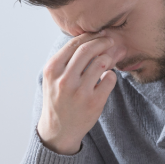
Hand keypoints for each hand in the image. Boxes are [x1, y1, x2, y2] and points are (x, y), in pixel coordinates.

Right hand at [37, 32, 125, 154]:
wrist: (58, 130)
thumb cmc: (58, 98)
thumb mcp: (53, 77)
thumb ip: (67, 58)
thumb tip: (94, 37)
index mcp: (52, 70)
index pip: (74, 44)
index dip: (91, 35)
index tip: (100, 33)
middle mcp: (64, 80)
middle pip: (88, 50)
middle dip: (103, 41)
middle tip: (111, 41)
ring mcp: (79, 92)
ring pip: (101, 63)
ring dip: (109, 57)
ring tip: (112, 58)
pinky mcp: (94, 103)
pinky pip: (110, 79)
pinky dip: (112, 75)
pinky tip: (108, 77)